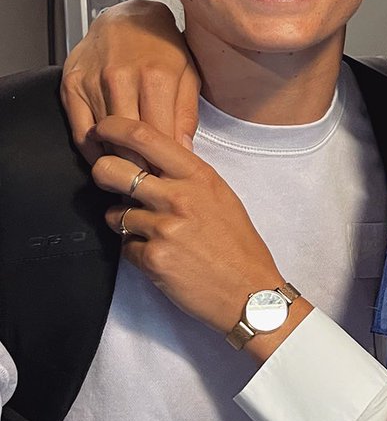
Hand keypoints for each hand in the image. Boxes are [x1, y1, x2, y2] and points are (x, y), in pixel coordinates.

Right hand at [61, 1, 199, 163]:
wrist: (128, 17)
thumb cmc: (162, 47)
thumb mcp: (188, 75)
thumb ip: (187, 114)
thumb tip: (184, 151)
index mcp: (156, 77)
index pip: (158, 138)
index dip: (163, 163)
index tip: (166, 175)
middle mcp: (121, 79)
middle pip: (128, 144)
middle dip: (140, 167)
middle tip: (148, 179)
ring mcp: (93, 82)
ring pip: (104, 141)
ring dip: (117, 160)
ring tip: (130, 170)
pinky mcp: (71, 85)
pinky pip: (80, 132)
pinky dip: (93, 150)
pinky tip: (107, 154)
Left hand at [91, 115, 287, 336]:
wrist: (250, 291)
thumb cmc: (238, 244)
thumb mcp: (221, 195)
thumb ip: (188, 174)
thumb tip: (156, 155)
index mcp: (198, 175)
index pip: (145, 137)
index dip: (114, 128)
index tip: (102, 130)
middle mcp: (179, 197)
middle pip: (112, 171)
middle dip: (102, 175)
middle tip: (109, 182)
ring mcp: (164, 228)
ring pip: (114, 214)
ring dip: (123, 224)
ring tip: (150, 233)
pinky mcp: (153, 259)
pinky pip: (124, 248)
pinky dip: (136, 253)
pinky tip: (161, 256)